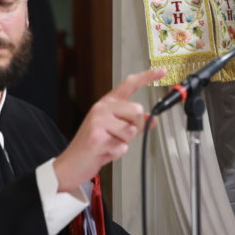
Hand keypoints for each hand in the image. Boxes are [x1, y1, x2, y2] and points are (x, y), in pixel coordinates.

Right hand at [54, 67, 165, 192]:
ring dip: (125, 142)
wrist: (71, 163)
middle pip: (137, 110)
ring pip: (131, 130)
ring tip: (110, 144)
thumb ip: (133, 122)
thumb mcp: (114, 130)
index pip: (129, 84)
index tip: (163, 71)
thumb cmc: (93, 146)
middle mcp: (101, 109)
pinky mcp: (96, 139)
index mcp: (107, 104)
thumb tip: (152, 119)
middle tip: (121, 136)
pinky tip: (105, 152)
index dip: (147, 76)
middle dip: (135, 127)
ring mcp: (97, 122)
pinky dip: (117, 153)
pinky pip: (122, 147)